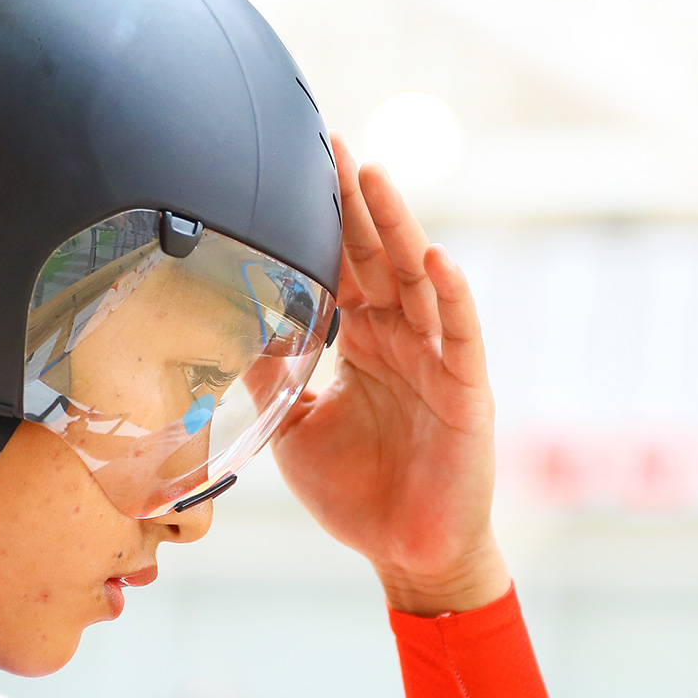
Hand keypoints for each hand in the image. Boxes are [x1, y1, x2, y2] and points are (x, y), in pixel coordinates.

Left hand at [271, 134, 510, 616]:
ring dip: (400, 229)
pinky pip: (461, 337)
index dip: (328, 222)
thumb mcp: (293, 426)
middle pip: (380, 258)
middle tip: (332, 145)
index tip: (303, 168)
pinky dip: (451, 297)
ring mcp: (438, 361)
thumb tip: (228, 324)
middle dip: (357, 203)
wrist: (407, 553)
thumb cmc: (358, 493)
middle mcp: (403, 341)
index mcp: (364, 343)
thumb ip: (270, 372)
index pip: (345, 268)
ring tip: (377, 179)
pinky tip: (436, 260)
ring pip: (419, 282)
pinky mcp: (468, 393)